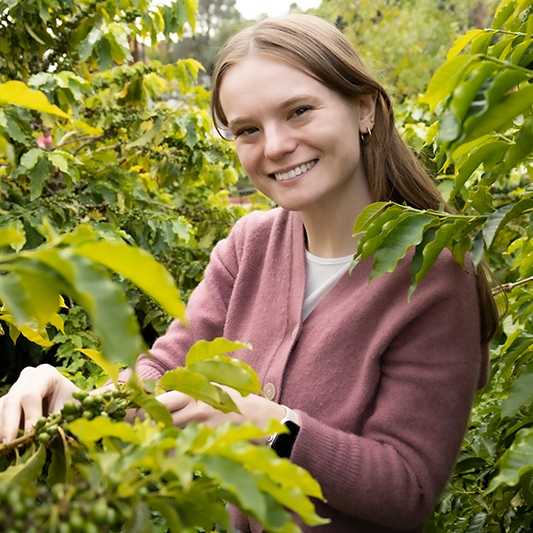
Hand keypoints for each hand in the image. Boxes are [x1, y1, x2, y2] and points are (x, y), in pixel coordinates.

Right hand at [0, 364, 79, 442]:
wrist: (66, 401)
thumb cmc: (72, 403)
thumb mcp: (73, 407)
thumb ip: (63, 419)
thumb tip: (49, 436)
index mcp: (45, 374)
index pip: (31, 395)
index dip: (30, 416)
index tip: (31, 435)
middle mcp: (26, 378)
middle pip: (12, 401)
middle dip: (9, 424)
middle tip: (9, 444)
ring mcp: (14, 388)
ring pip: (1, 409)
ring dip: (4, 428)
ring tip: (8, 447)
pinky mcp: (7, 401)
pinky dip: (2, 429)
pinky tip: (8, 443)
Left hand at [153, 385, 286, 444]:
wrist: (260, 416)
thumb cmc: (234, 398)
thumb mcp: (213, 384)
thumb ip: (190, 387)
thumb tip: (162, 390)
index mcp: (195, 390)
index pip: (160, 401)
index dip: (148, 409)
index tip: (144, 412)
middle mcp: (195, 408)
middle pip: (160, 421)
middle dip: (151, 426)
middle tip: (146, 429)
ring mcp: (201, 427)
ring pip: (169, 437)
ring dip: (161, 439)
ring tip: (158, 439)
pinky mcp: (207, 442)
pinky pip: (183, 449)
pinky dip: (176, 451)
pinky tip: (176, 449)